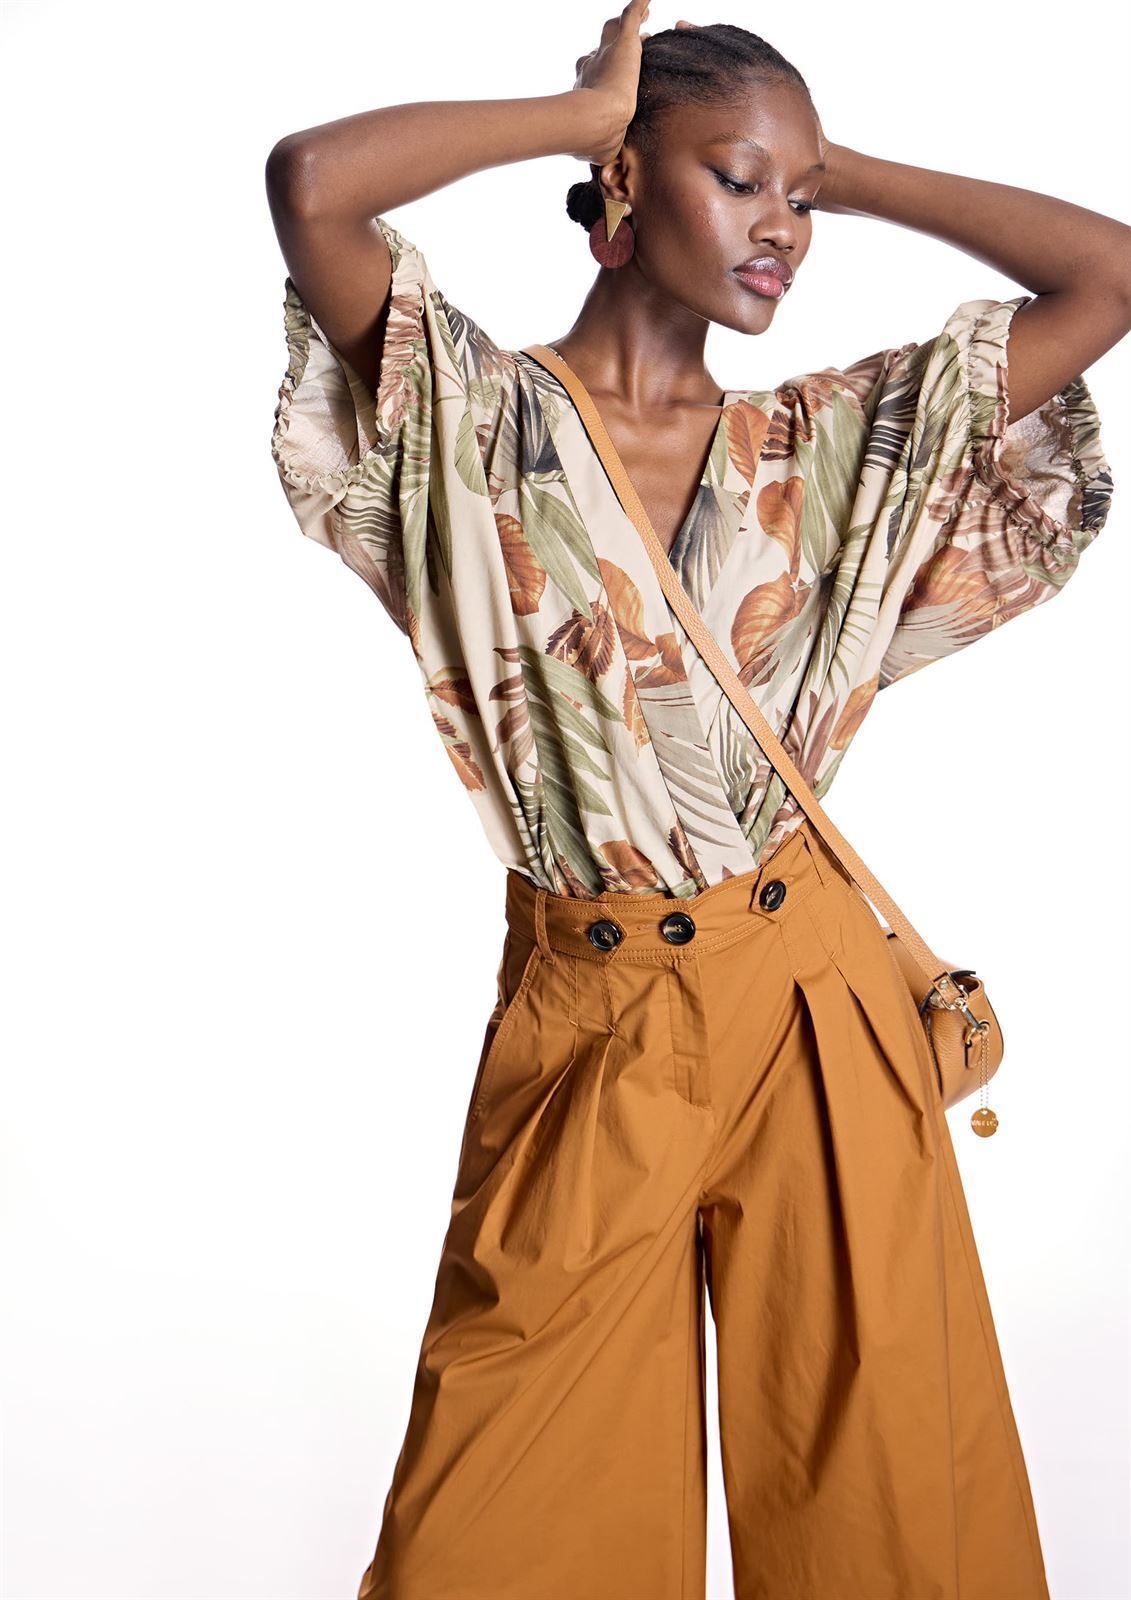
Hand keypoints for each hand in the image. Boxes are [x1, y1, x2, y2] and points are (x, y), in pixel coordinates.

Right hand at [569, 0, 651, 166]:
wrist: (595, 122)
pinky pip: (632, 17)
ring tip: (637, 19)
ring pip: (613, 30)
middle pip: (600, 52)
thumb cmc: (597, 140)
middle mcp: (591, 68)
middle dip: (608, 48)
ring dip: (624, 24)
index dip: (602, 77)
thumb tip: (611, 189)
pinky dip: (639, 7)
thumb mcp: (603, 152)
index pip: (593, 77)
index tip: (613, 83)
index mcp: (586, 90)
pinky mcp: (623, 44)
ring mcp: (606, 54)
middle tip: (619, 48)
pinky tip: (648, 1)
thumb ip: (607, 164)